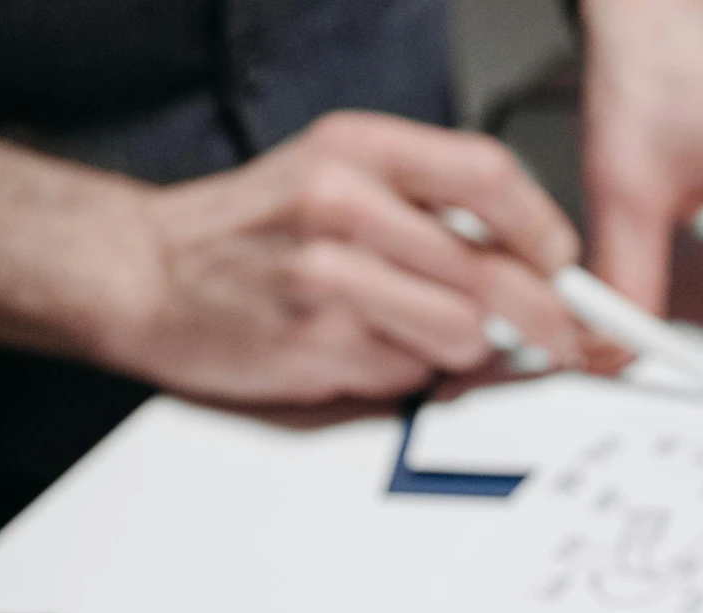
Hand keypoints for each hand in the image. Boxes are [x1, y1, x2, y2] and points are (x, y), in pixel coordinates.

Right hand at [108, 112, 627, 404]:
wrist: (141, 272)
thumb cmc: (243, 231)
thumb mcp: (330, 172)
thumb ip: (419, 202)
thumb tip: (521, 256)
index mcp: (356, 149)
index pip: (488, 176)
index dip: (542, 229)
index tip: (560, 261)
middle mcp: (342, 204)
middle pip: (489, 269)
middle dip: (542, 317)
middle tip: (561, 337)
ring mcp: (326, 279)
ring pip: (458, 332)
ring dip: (463, 350)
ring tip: (426, 337)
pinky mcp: (313, 345)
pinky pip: (404, 374)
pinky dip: (403, 374)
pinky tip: (363, 351)